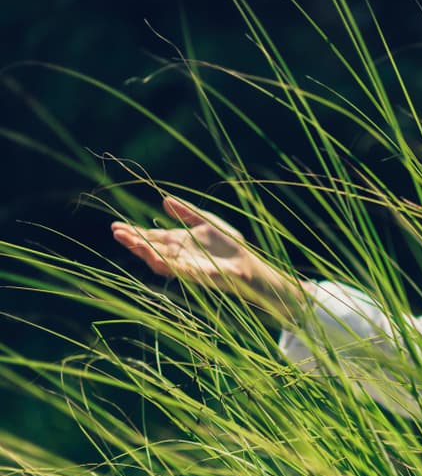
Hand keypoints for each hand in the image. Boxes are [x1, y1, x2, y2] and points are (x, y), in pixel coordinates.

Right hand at [112, 197, 306, 317]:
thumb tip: (164, 200)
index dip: (134, 233)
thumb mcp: (207, 223)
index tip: (116, 226)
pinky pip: (185, 272)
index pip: (152, 238)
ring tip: (134, 244)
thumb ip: (188, 212)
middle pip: (153, 250)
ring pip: (164, 263)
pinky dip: (173, 266)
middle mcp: (181, 257)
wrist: (251, 266)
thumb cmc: (230, 247)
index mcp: (180, 244)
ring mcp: (190, 268)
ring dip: (148, 254)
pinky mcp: (205, 275)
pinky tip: (160, 258)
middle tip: (117, 233)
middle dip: (134, 243)